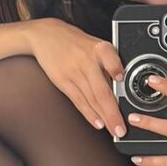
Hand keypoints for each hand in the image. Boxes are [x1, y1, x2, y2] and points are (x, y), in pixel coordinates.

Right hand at [27, 18, 126, 135]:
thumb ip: (108, 63)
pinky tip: (98, 123)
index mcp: (98, 48)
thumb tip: (121, 88)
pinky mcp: (63, 81)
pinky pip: (79, 101)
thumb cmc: (75, 42)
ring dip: (104, 117)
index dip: (115, 68)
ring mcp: (73, 73)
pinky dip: (89, 114)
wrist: (45, 35)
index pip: (109, 57)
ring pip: (91, 99)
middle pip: (101, 90)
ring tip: (113, 130)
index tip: (120, 78)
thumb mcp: (95, 44)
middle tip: (121, 128)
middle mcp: (86, 61)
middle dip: (112, 112)